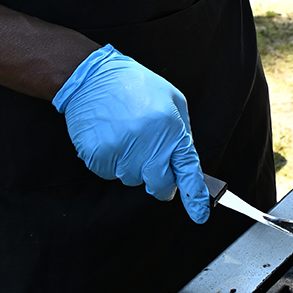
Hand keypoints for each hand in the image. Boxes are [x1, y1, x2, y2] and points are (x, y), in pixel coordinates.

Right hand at [53, 46, 209, 221]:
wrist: (92, 77)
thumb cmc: (134, 84)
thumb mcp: (172, 98)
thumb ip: (181, 131)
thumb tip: (183, 162)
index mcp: (171, 128)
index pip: (187, 170)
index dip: (194, 196)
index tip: (199, 215)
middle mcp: (149, 143)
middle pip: (159, 185)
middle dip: (160, 182)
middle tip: (151, 161)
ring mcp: (122, 152)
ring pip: (132, 180)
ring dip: (132, 166)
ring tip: (126, 135)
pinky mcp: (99, 157)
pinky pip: (109, 173)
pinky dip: (111, 161)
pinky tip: (110, 137)